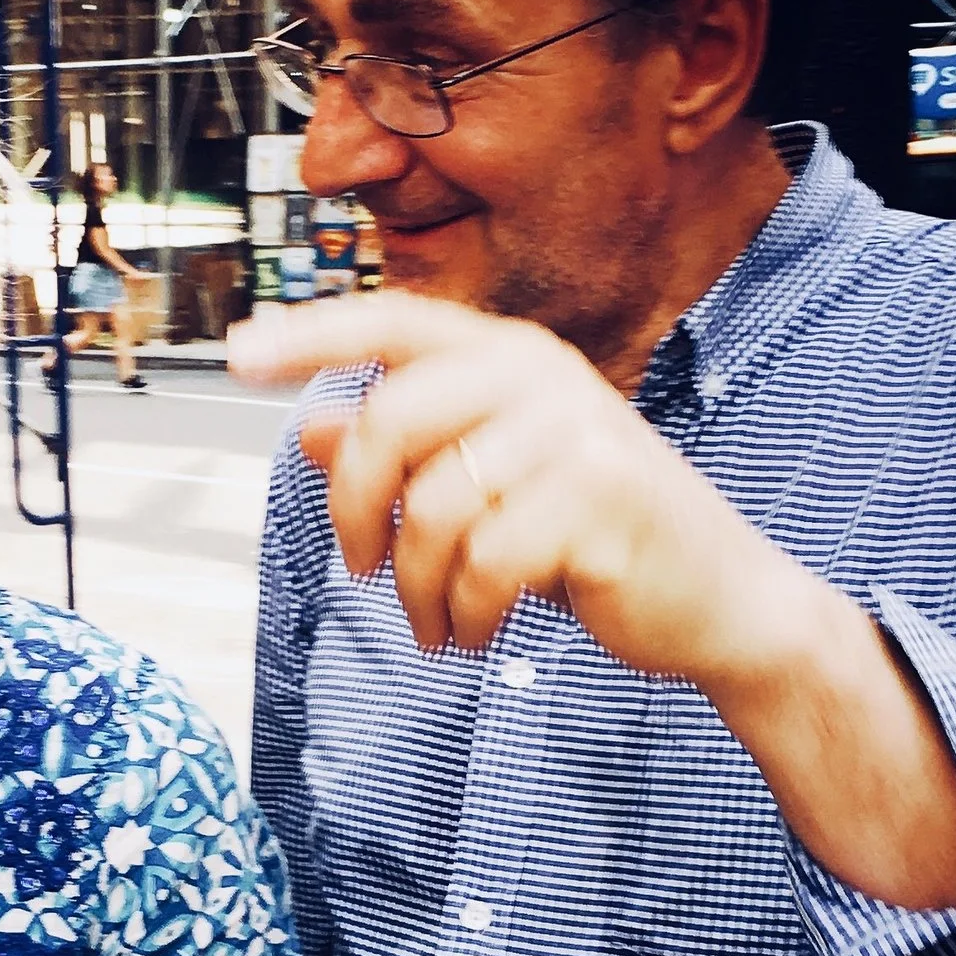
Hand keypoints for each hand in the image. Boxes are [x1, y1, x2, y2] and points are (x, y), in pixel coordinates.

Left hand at [229, 293, 955, 912]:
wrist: (720, 601)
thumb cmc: (596, 537)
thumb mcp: (493, 486)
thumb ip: (410, 453)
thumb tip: (311, 430)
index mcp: (513, 357)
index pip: (392, 322)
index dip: (310, 335)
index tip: (235, 354)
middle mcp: (542, 379)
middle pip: (389, 423)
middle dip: (356, 510)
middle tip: (363, 568)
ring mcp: (575, 437)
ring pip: (431, 507)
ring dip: (414, 587)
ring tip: (432, 622)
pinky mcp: (598, 504)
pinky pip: (482, 563)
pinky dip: (462, 614)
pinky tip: (474, 633)